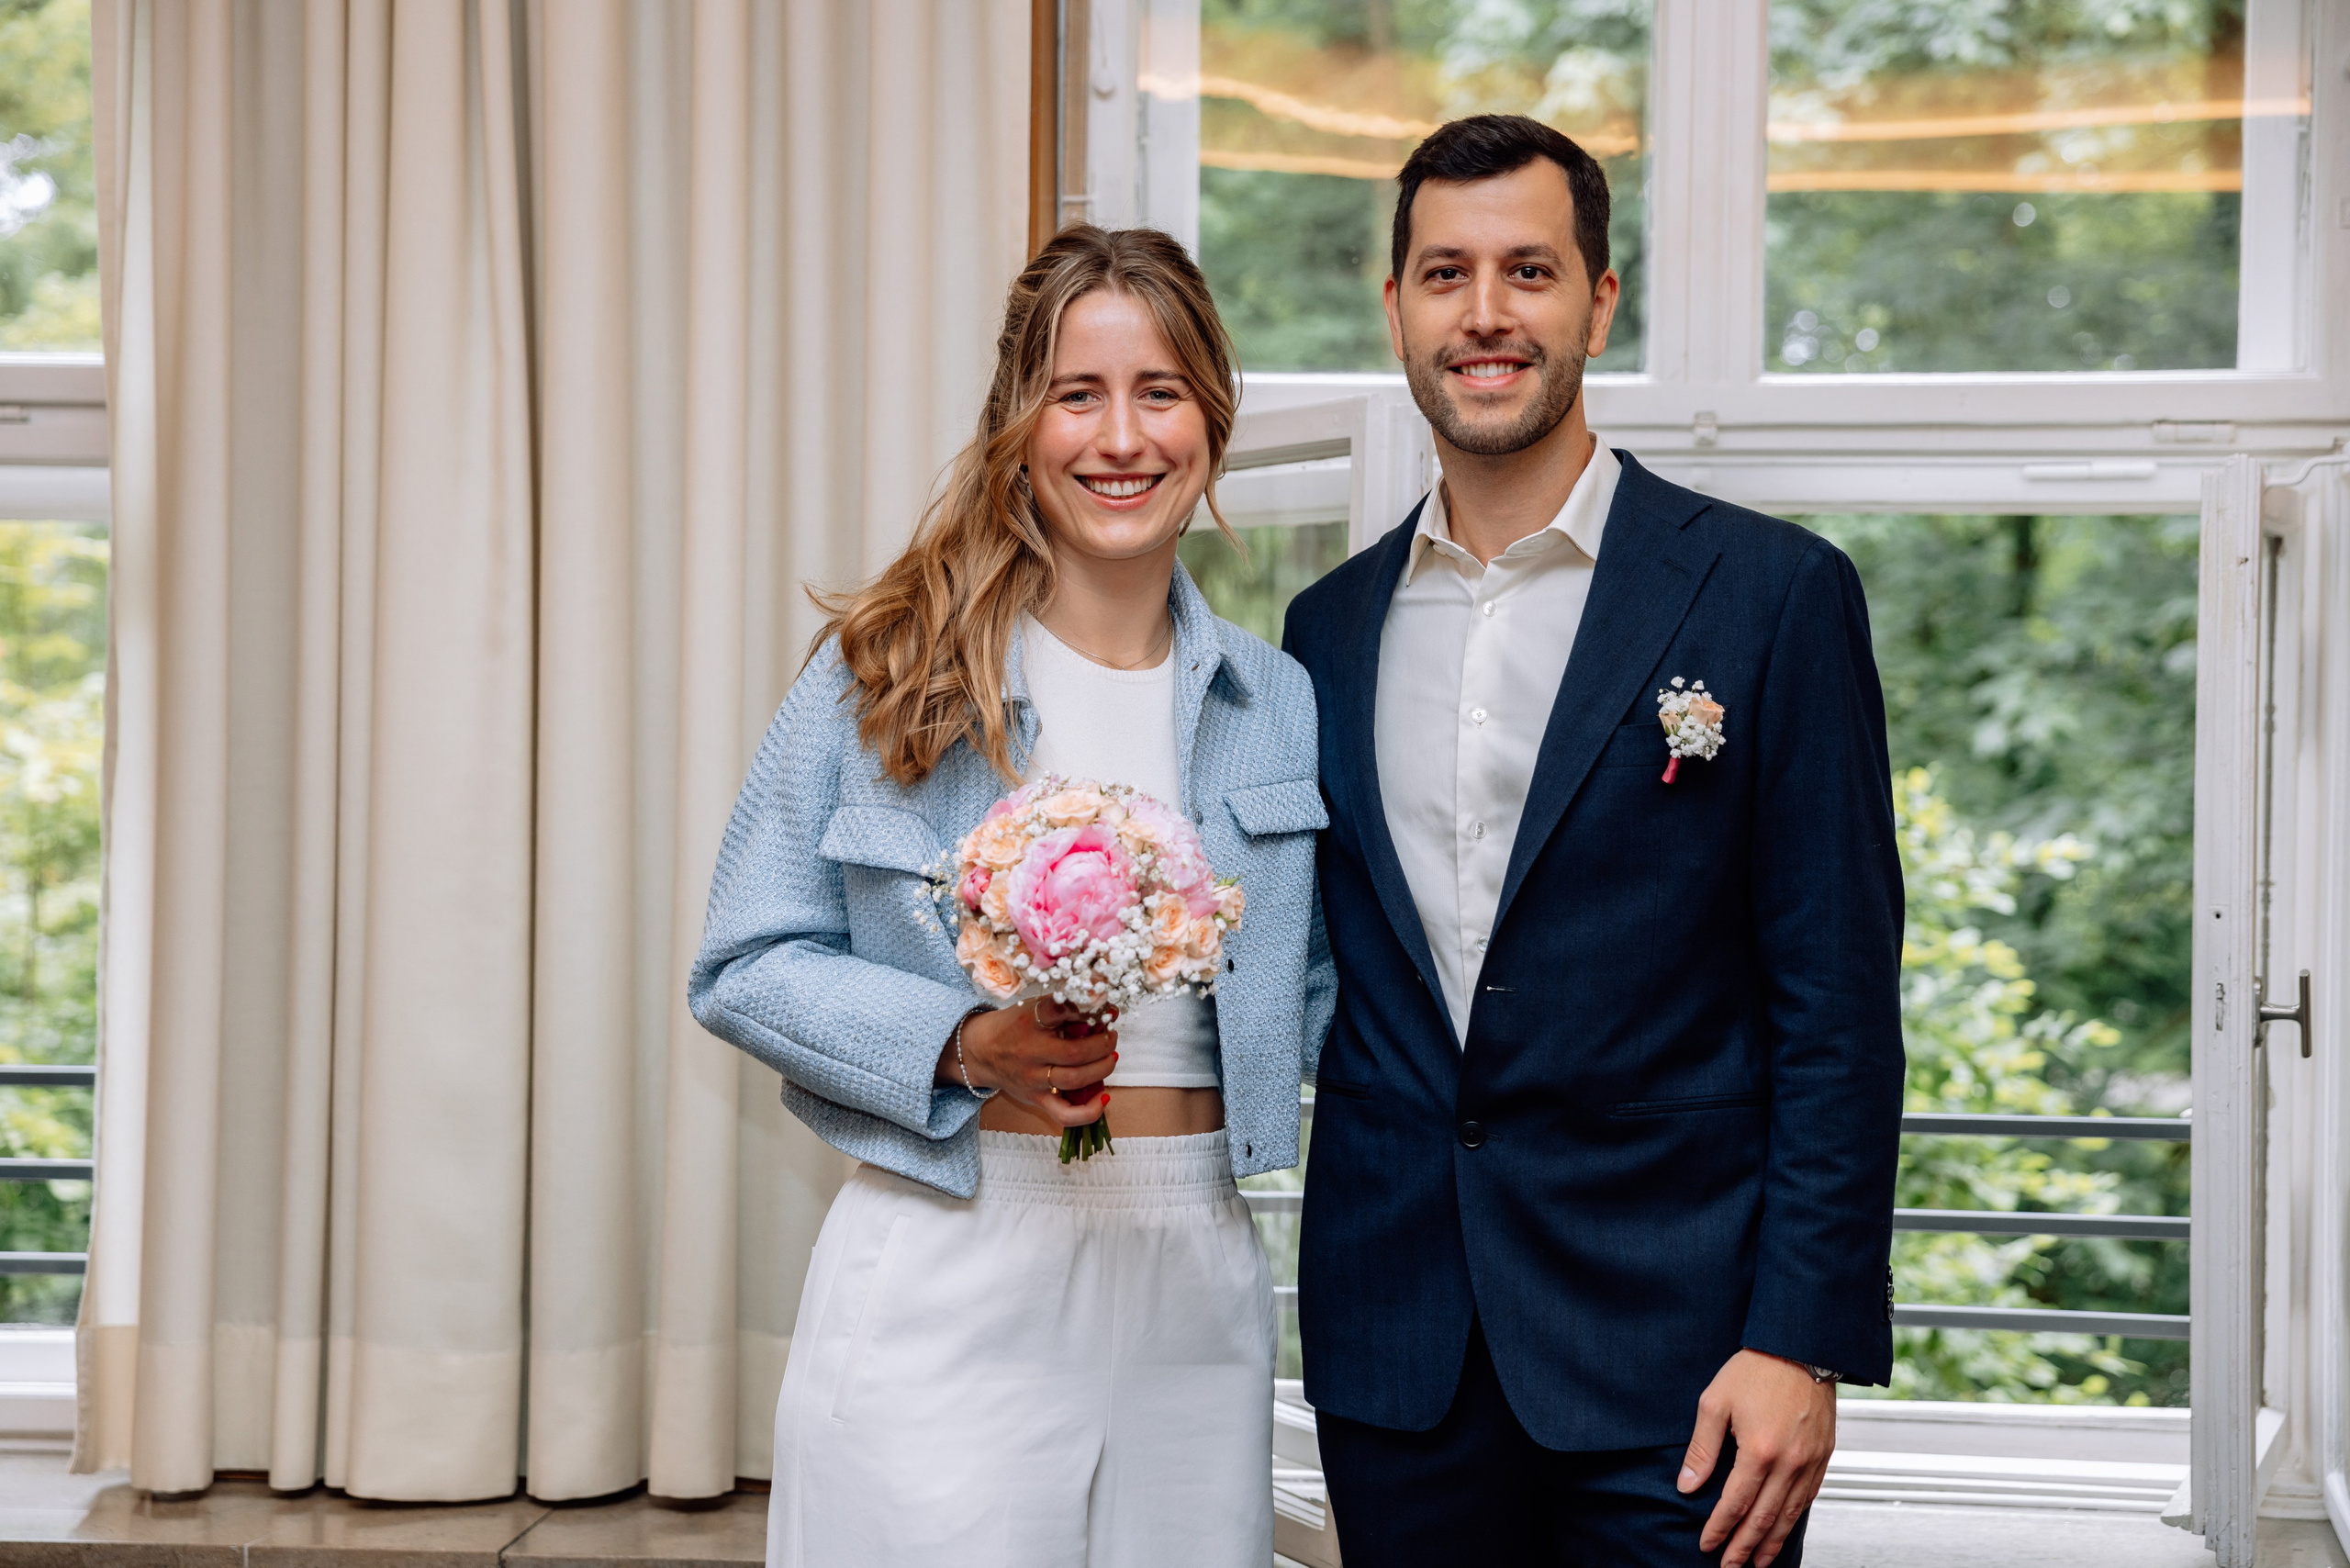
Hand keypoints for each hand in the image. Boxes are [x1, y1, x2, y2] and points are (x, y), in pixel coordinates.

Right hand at [939, 1000, 1116, 1128]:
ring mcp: (1034, 1079)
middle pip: (1077, 1052)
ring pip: (1076, 1080)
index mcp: (1030, 1022)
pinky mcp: (1036, 1099)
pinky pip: (1065, 1114)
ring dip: (1102, 1068)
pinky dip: (1089, 1111)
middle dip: (1104, 1044)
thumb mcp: (1033, 1007)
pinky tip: (1103, 1097)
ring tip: (1110, 1058)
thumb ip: (1065, 1007)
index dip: (1093, 1009)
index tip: (1108, 1010)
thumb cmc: (1013, 1027)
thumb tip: (1104, 1008)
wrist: (980, 1052)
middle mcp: (1031, 1052)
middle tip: (1111, 1037)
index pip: (1064, 1010)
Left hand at [1678, 1349, 1835, 1567]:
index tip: (1707, 1545)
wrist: (1800, 1346)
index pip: (1735, 1503)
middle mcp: (1788, 1462)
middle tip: (1730, 1566)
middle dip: (1744, 1545)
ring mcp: (1810, 1461)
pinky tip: (1784, 1529)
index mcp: (1758, 1451)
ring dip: (1772, 1541)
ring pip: (1790, 1513)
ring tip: (1757, 1561)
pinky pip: (1809, 1497)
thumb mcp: (1715, 1402)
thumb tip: (1687, 1485)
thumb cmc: (1754, 1370)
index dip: (1720, 1528)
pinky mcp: (1824, 1455)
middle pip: (1764, 1517)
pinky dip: (1795, 1519)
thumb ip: (1702, 1448)